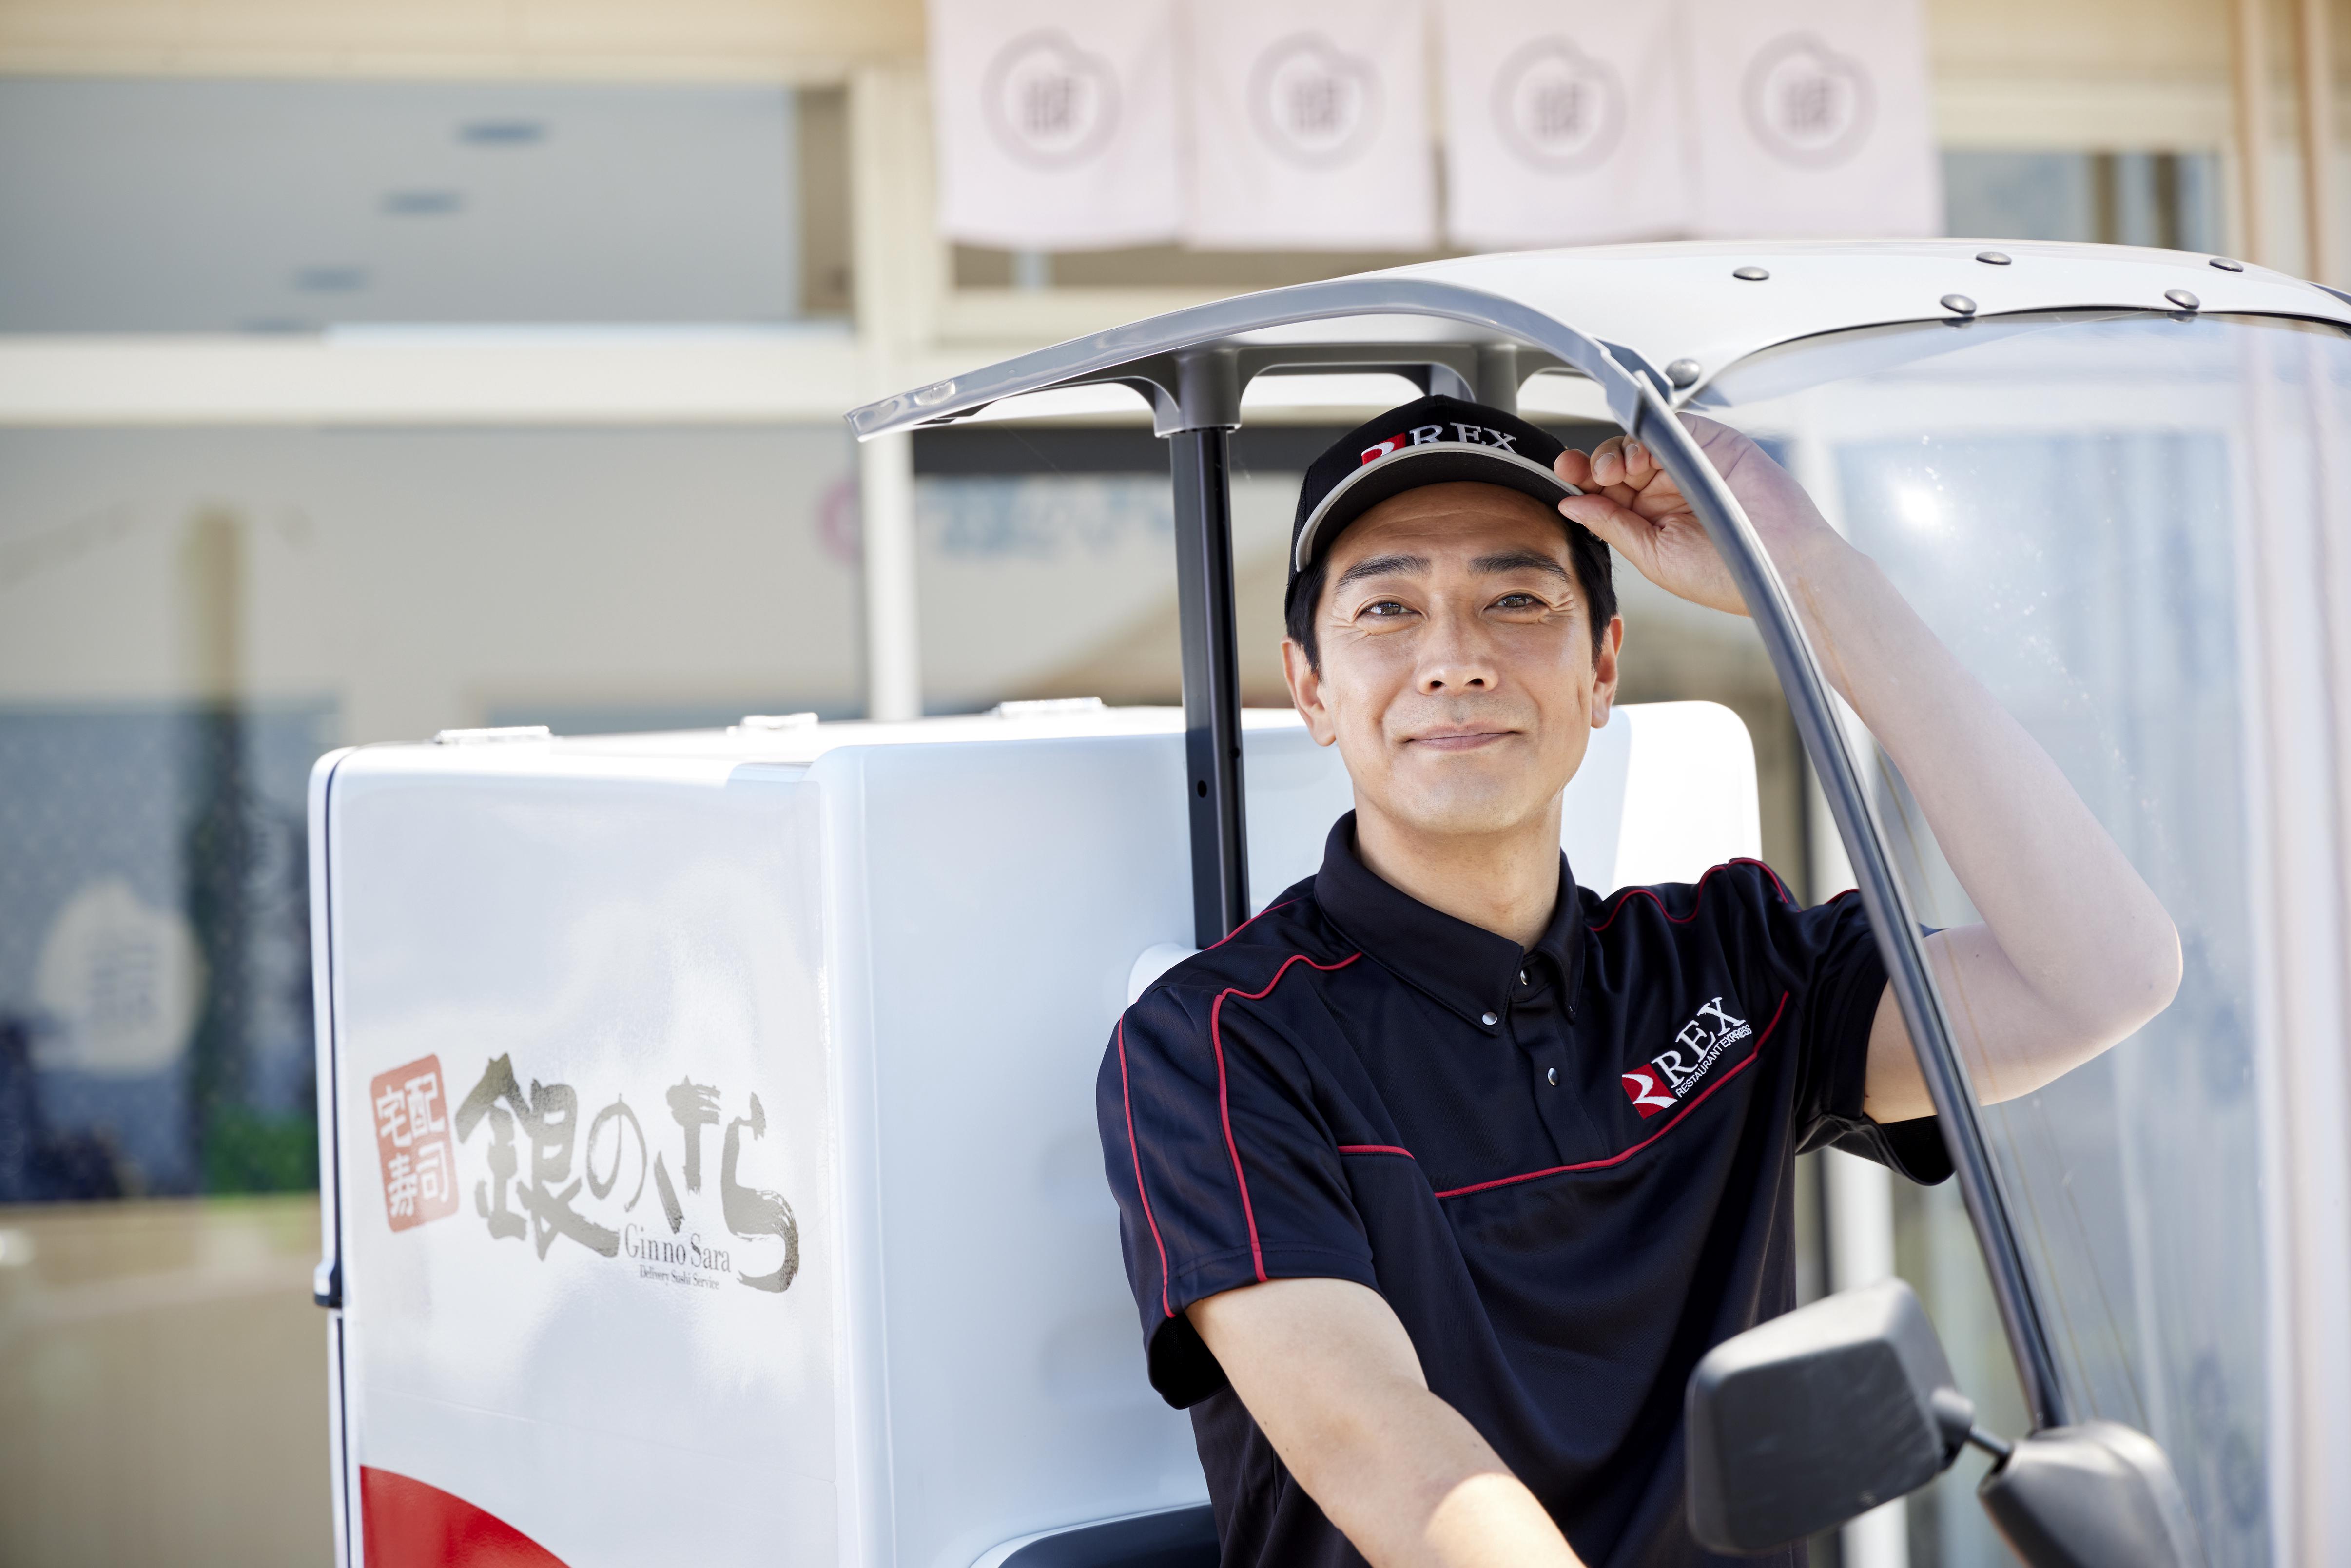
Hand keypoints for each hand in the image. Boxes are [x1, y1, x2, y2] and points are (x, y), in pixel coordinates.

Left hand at [1553, 414, 1838, 616]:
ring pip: (1639, 441)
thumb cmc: (1727, 574)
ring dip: (1617, 450)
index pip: (1607, 491)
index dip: (1584, 482)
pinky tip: (1638, 455)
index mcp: (1651, 517)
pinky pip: (1673, 426)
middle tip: (1583, 471)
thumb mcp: (1654, 556)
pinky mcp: (1713, 442)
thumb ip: (1612, 526)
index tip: (1566, 479)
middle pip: (1616, 461)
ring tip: (1615, 471)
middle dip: (1593, 463)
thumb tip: (1571, 505)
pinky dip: (1649, 434)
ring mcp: (1690, 462)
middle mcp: (1668, 487)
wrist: (1781, 566)